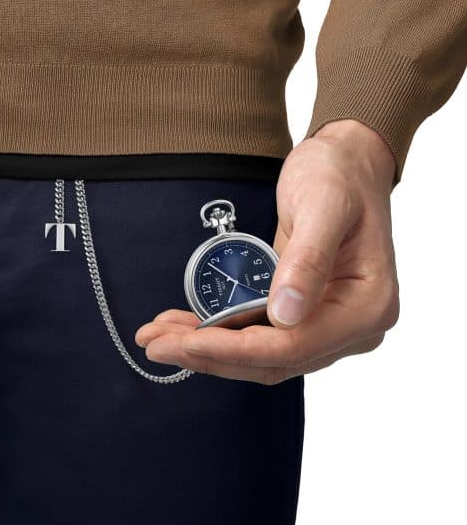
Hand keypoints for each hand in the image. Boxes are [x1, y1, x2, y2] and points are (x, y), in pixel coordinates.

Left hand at [135, 119, 399, 383]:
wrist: (346, 164)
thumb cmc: (340, 176)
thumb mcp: (323, 205)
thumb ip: (307, 260)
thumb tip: (285, 314)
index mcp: (368, 308)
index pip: (294, 345)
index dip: (235, 349)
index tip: (186, 343)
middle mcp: (352, 328)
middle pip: (274, 360)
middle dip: (211, 355)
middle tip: (155, 344)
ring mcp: (329, 326)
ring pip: (262, 356)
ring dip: (210, 350)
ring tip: (159, 337)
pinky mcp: (306, 317)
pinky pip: (261, 338)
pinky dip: (222, 336)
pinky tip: (187, 327)